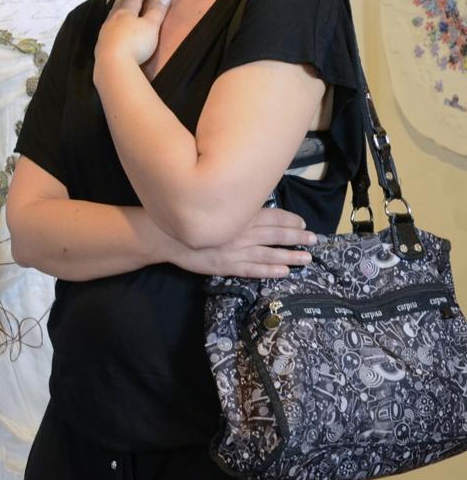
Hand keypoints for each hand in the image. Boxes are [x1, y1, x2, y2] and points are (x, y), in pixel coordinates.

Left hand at [96, 0, 170, 67]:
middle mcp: (112, 20)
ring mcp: (104, 33)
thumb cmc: (135, 43)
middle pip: (118, 5)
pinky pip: (106, 32)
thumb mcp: (151, 25)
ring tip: (116, 10)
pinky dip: (110, 28)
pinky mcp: (100, 46)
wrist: (113, 65)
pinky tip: (111, 32)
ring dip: (114, 12)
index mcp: (125, 12)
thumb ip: (158, 10)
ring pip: (110, 18)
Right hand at [174, 206, 316, 277]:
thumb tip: (256, 207)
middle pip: (276, 235)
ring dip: (290, 255)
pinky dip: (270, 271)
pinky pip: (253, 270)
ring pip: (269, 253)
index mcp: (239, 216)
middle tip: (314, 240)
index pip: (272, 217)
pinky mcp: (227, 266)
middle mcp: (242, 232)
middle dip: (297, 237)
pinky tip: (284, 271)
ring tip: (307, 259)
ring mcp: (235, 251)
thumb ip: (236, 210)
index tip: (303, 223)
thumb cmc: (190, 218)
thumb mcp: (215, 207)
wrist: (166, 236)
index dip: (290, 220)